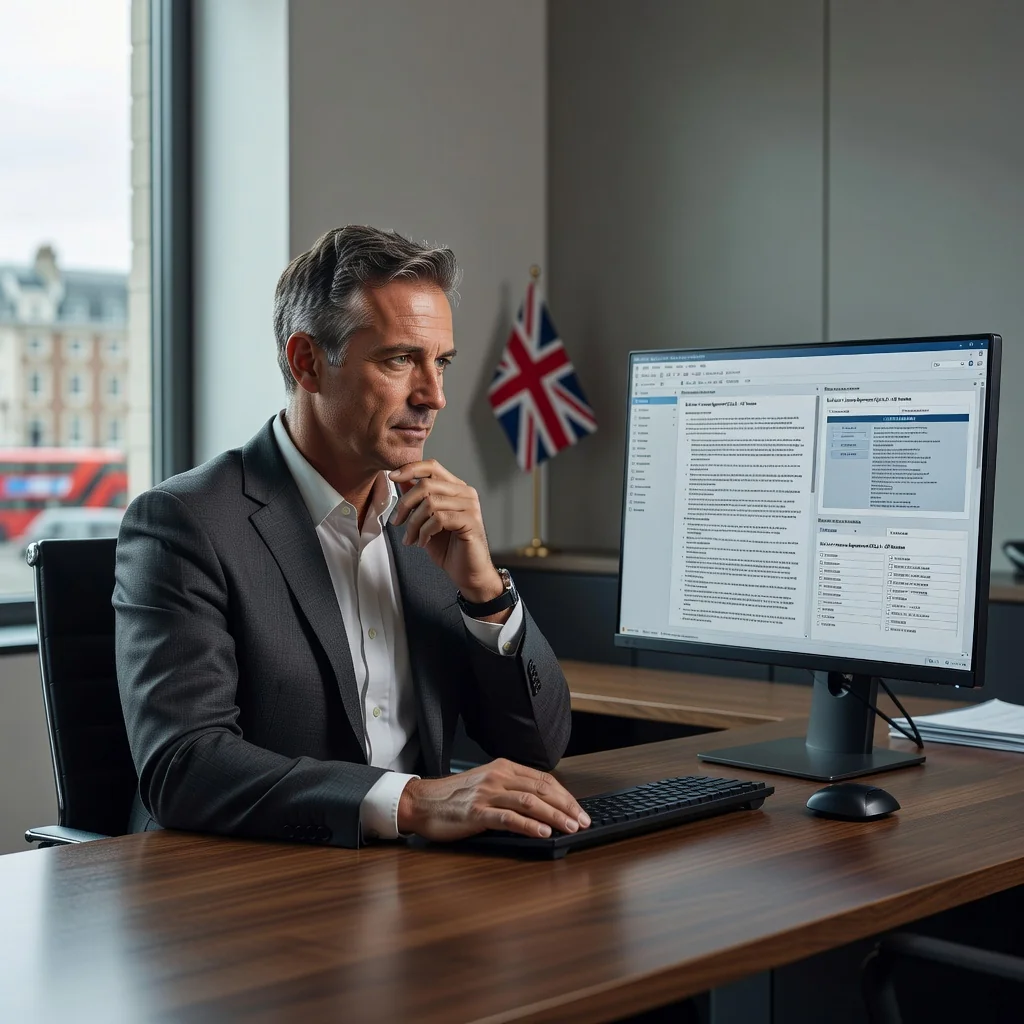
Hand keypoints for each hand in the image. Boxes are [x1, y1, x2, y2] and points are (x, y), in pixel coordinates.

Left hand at [389, 459, 502, 604]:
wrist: (468, 573)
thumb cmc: (449, 548)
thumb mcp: (426, 520)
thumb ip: (418, 500)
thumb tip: (401, 480)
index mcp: (455, 488)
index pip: (432, 467)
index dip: (410, 469)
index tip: (392, 477)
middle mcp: (465, 493)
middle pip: (427, 484)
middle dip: (405, 504)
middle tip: (397, 522)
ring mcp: (470, 506)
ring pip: (430, 503)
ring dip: (413, 523)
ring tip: (410, 539)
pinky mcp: (471, 521)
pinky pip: (438, 519)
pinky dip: (424, 532)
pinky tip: (422, 542)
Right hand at [397, 758, 590, 841]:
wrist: (421, 802)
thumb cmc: (453, 797)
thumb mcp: (486, 785)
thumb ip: (511, 790)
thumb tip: (543, 806)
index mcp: (503, 768)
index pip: (543, 779)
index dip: (565, 795)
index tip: (580, 810)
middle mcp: (498, 777)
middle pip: (541, 789)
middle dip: (566, 806)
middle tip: (583, 821)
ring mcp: (487, 794)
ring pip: (529, 802)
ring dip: (554, 815)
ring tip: (570, 827)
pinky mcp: (476, 813)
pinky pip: (508, 818)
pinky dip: (528, 825)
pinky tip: (543, 832)